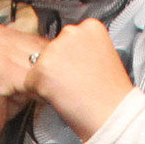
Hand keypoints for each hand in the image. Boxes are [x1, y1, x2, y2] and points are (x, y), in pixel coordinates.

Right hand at [0, 7, 49, 143]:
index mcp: (1, 32)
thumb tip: (69, 57)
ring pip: (39, 68)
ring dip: (43, 86)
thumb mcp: (18, 73)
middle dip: (49, 74)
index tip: (56, 76)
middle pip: (42, 53)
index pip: (42, 41)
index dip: (52, 62)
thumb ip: (36, 60)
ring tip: (35, 96)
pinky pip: (31, 82)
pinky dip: (36, 94)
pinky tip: (29, 100)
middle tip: (46, 90)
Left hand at [29, 16, 136, 143]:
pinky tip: (63, 98)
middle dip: (60, 67)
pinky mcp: (42, 69)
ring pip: (40, 65)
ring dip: (50, 80)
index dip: (73, 58)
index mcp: (91, 27)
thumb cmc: (112, 96)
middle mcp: (71, 32)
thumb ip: (84, 49)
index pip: (68, 38)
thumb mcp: (105, 58)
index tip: (84, 70)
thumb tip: (69, 55)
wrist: (113, 116)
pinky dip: (42, 93)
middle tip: (79, 83)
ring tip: (73, 91)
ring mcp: (56, 49)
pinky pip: (31, 82)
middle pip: (52, 49)